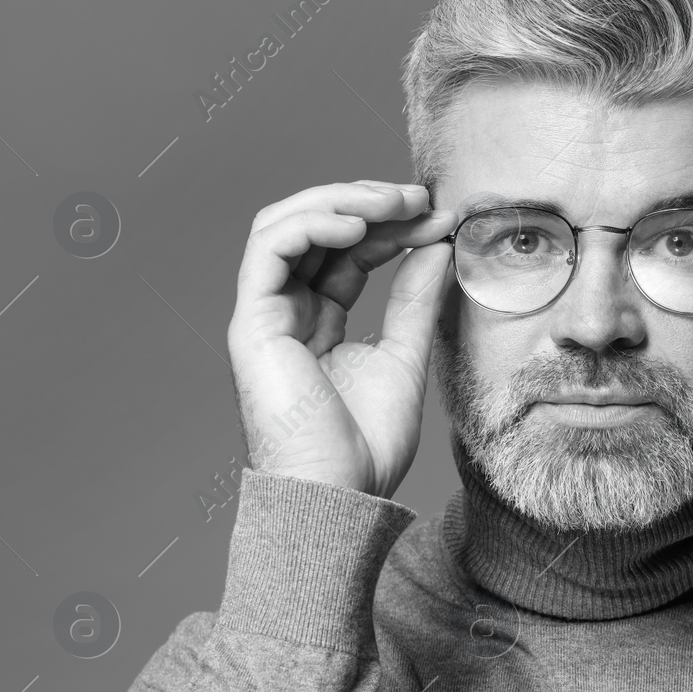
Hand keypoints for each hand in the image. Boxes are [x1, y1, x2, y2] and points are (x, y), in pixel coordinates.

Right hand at [226, 180, 457, 498]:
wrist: (339, 494)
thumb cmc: (366, 446)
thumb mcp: (406, 355)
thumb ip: (416, 300)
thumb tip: (438, 245)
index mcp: (320, 323)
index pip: (350, 253)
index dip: (392, 227)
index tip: (441, 219)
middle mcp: (287, 312)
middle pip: (317, 231)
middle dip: (369, 203)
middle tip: (419, 198)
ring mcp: (265, 315)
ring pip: (286, 225)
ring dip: (342, 201)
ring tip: (394, 202)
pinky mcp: (251, 323)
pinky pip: (269, 248)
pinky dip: (313, 223)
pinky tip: (358, 222)